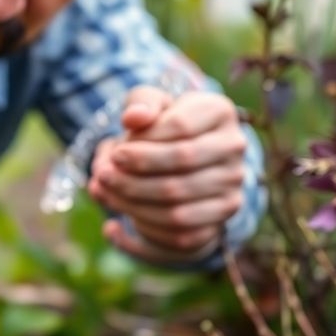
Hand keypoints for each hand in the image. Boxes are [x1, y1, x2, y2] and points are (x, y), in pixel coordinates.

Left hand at [87, 86, 246, 261]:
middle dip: (135, 172)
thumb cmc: (159, 125)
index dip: (143, 142)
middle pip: (183, 161)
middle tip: (102, 176)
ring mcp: (232, 183)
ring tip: (103, 194)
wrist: (180, 158)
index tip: (116, 153)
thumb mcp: (148, 104)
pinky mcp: (222, 216)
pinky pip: (182, 232)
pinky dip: (145, 228)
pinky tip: (117, 221)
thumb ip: (140, 103)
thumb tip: (133, 118)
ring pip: (181, 200)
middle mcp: (234, 147)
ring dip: (133, 202)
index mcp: (219, 111)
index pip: (180, 126)